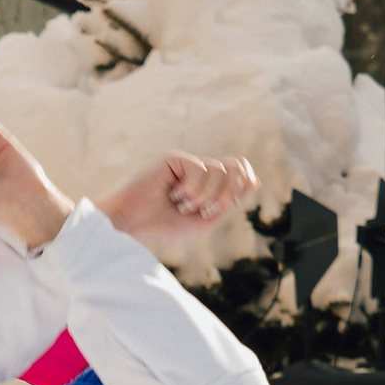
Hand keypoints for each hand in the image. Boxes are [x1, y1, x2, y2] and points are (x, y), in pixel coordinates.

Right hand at [104, 151, 256, 258]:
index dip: (244, 183)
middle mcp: (199, 171)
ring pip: (220, 170)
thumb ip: (229, 202)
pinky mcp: (174, 158)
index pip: (240, 171)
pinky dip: (192, 189)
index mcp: (207, 185)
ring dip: (206, 196)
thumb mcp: (204, 220)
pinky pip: (201, 169)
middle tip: (207, 210)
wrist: (130, 225)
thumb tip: (255, 180)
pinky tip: (173, 195)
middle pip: (236, 168)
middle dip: (227, 194)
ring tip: (183, 205)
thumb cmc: (162, 226)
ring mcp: (186, 163)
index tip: (228, 205)